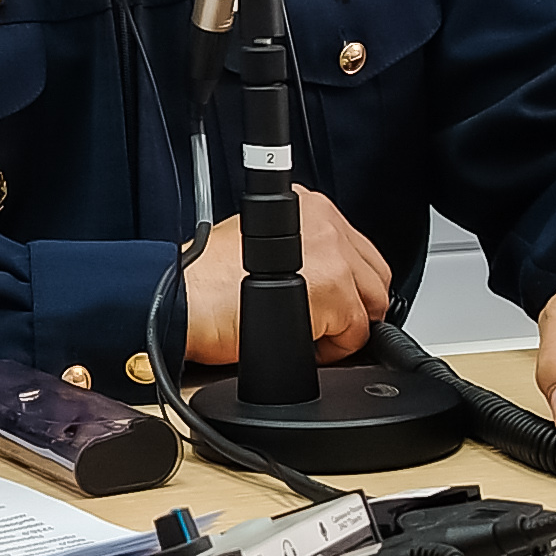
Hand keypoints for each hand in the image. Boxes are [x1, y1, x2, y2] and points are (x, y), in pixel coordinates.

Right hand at [181, 185, 391, 366]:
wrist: (181, 302)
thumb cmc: (205, 282)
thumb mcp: (260, 245)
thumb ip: (299, 252)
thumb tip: (325, 281)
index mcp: (308, 206)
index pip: (359, 251)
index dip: (349, 287)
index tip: (332, 302)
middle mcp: (324, 221)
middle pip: (375, 277)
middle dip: (355, 308)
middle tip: (322, 325)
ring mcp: (331, 252)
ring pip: (370, 303)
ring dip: (344, 328)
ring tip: (308, 334)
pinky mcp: (331, 288)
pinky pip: (354, 332)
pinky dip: (333, 349)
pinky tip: (301, 341)